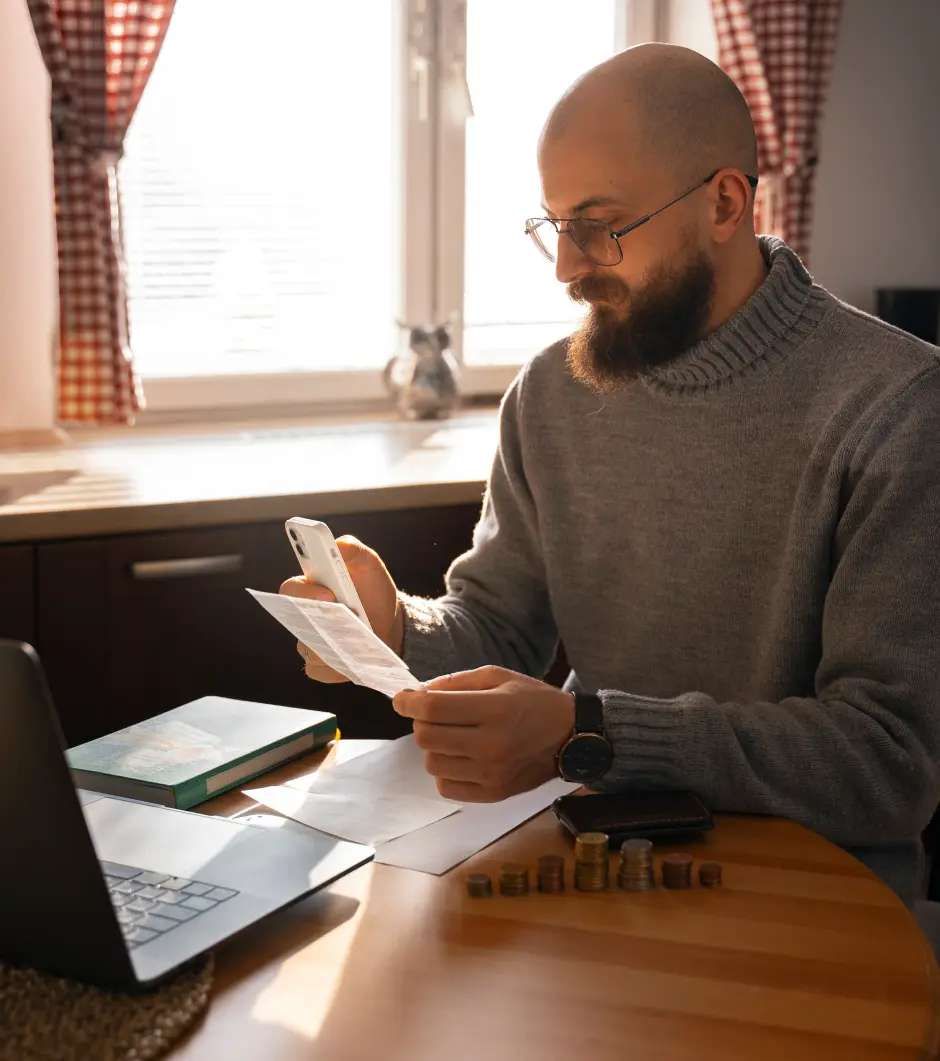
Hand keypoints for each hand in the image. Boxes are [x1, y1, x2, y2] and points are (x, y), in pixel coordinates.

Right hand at [279, 535, 402, 682]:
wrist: (390, 623)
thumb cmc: (372, 590)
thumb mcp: (368, 563)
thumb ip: (352, 548)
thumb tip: (337, 544)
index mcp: (310, 587)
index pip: (291, 589)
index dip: (305, 592)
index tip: (329, 594)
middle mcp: (303, 615)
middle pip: (295, 622)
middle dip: (319, 620)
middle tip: (345, 619)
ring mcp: (309, 641)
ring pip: (308, 647)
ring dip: (331, 644)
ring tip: (356, 641)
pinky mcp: (320, 665)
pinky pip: (319, 668)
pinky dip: (337, 666)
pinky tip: (355, 659)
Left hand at [392, 666, 574, 801]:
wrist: (570, 736)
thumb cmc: (532, 700)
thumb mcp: (498, 676)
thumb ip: (456, 683)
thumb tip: (417, 694)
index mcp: (496, 709)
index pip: (434, 710)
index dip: (409, 703)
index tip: (401, 699)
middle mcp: (493, 745)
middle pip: (426, 737)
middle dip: (421, 722)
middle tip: (434, 715)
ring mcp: (492, 774)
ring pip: (432, 763)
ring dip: (434, 746)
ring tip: (452, 736)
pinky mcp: (493, 794)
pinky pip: (445, 787)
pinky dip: (445, 770)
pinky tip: (460, 756)